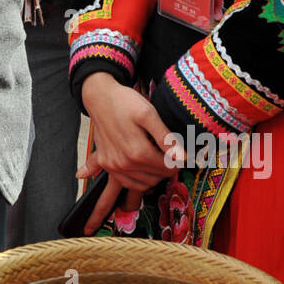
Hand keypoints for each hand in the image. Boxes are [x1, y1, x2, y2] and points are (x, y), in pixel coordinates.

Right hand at [77, 73, 179, 232]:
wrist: (100, 97)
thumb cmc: (126, 102)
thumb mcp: (149, 114)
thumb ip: (167, 139)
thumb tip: (183, 159)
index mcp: (138, 153)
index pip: (167, 168)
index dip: (177, 162)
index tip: (178, 152)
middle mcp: (124, 164)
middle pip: (155, 178)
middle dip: (164, 169)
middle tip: (166, 154)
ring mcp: (113, 166)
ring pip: (141, 185)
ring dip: (151, 178)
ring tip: (155, 162)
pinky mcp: (106, 164)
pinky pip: (123, 184)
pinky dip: (133, 183)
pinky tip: (136, 178)